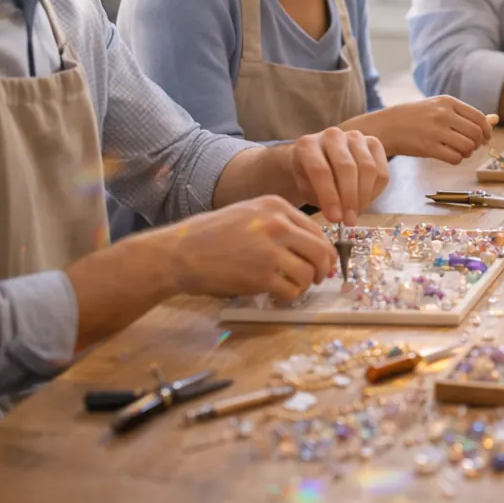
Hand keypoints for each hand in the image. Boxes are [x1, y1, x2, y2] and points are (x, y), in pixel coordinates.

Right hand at [161, 196, 335, 302]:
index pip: (316, 229)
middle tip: (317, 278)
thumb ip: (279, 223)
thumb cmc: (211, 235)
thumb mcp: (248, 213)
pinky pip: (292, 290)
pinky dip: (289, 296)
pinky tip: (278, 295)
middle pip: (320, 250)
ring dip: (305, 284)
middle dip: (323, 268)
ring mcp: (270, 250)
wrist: (180, 252)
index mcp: (276, 206)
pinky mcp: (261, 275)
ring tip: (293, 287)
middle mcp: (278, 224)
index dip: (324, 249)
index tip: (322, 261)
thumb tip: (309, 244)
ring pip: (309, 272)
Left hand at [286, 126, 388, 223]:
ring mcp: (355, 136)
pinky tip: (365, 201)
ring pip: (368, 168)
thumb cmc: (310, 177)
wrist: (322, 158)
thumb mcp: (306, 188)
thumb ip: (319, 197)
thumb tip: (339, 215)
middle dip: (350, 198)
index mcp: (307, 145)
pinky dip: (376, 191)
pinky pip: (381, 170)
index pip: (321, 170)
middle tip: (349, 220)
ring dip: (364, 196)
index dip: (329, 196)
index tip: (335, 219)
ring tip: (356, 213)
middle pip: (347, 167)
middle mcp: (332, 135)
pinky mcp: (373, 143)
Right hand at [353, 96, 493, 162]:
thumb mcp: (438, 107)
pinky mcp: (427, 147)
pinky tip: (448, 156)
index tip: (484, 138)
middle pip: (476, 133)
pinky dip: (456, 160)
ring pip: (467, 147)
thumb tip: (493, 121)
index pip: (479, 117)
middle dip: (477, 144)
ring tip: (458, 151)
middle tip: (469, 147)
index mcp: (448, 102)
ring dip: (467, 153)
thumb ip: (464, 115)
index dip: (486, 131)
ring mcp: (435, 131)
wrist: (386, 125)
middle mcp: (443, 114)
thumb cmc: (414, 117)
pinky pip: (455, 158)